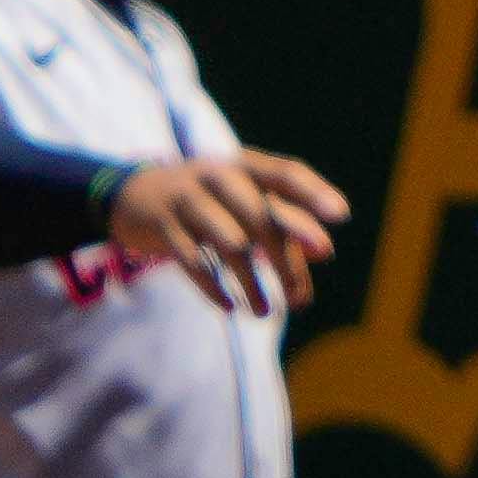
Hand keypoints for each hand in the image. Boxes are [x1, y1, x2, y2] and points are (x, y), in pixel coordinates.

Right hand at [108, 147, 348, 300]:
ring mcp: (187, 199)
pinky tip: (230, 307)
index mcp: (246, 165)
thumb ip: (282, 225)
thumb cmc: (209, 202)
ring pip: (230, 243)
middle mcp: (218, 176)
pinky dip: (213, 287)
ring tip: (264, 312)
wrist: (135, 194)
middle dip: (286, 259)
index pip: (286, 173)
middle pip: (261, 216)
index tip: (342, 215)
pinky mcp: (162, 225)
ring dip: (251, 283)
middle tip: (301, 298)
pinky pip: (193, 261)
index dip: (314, 192)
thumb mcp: (243, 202)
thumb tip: (320, 260)